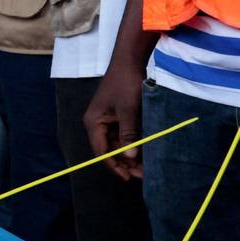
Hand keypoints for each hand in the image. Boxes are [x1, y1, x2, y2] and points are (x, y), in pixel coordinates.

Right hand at [84, 62, 145, 180]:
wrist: (129, 62)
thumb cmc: (126, 84)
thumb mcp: (128, 111)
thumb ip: (128, 135)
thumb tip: (129, 158)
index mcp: (93, 122)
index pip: (101, 151)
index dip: (113, 166)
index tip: (128, 178)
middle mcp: (98, 124)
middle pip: (110, 150)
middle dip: (125, 163)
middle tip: (143, 175)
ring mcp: (108, 121)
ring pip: (118, 145)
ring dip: (131, 156)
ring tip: (146, 168)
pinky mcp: (118, 117)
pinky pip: (125, 136)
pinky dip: (134, 145)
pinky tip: (146, 153)